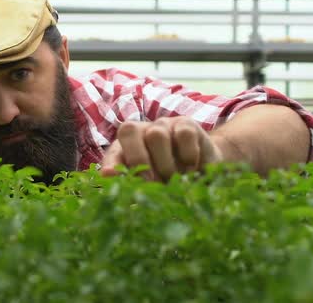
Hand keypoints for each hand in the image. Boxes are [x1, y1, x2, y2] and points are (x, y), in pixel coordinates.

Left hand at [100, 117, 223, 180]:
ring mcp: (164, 125)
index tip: (110, 176)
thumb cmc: (169, 182)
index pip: (113, 151)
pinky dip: (188, 155)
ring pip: (156, 135)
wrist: (203, 171)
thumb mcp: (149, 188)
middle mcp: (142, 131)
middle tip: (150, 183)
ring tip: (174, 180)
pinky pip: (184, 135)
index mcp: (126, 147)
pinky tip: (191, 169)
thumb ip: (133, 187)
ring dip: (165, 164)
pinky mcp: (187, 125)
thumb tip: (112, 182)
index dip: (111, 163)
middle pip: (129, 130)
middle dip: (137, 160)